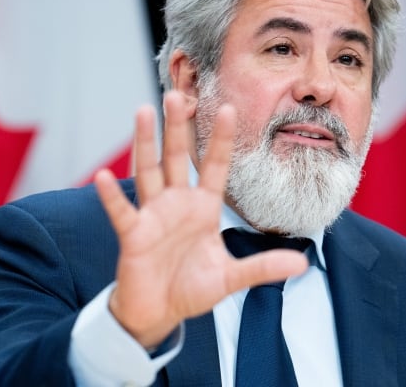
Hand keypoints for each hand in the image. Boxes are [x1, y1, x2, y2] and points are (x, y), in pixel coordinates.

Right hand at [93, 90, 307, 347]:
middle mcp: (177, 204)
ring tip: (142, 111)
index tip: (228, 108)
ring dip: (145, 143)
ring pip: (148, 172)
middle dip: (176, 127)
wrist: (158, 312)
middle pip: (176, 157)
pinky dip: (112, 196)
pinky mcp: (133, 235)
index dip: (220, 139)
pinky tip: (102, 176)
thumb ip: (262, 267)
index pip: (214, 166)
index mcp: (202, 208)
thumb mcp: (231, 278)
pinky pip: (122, 212)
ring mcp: (153, 215)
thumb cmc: (191, 288)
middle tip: (176, 93)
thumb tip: (303, 262)